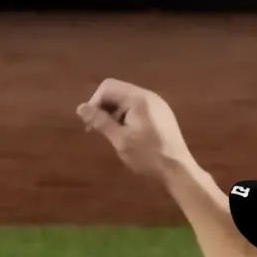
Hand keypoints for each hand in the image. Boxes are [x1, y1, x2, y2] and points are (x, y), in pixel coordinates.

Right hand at [77, 78, 196, 179]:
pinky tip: (125, 134)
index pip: (108, 87)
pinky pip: (137, 108)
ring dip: (113, 113)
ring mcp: (156, 104)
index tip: (90, 123)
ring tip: (110, 134)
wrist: (177, 168)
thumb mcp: (120, 139)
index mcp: (138, 99)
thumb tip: (80, 107)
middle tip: (96, 130)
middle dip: (103, 107)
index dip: (94, 102)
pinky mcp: (160, 114)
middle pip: (117, 91)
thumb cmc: (147, 155)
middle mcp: (148, 96)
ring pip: (126, 100)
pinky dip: (125, 116)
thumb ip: (100, 121)